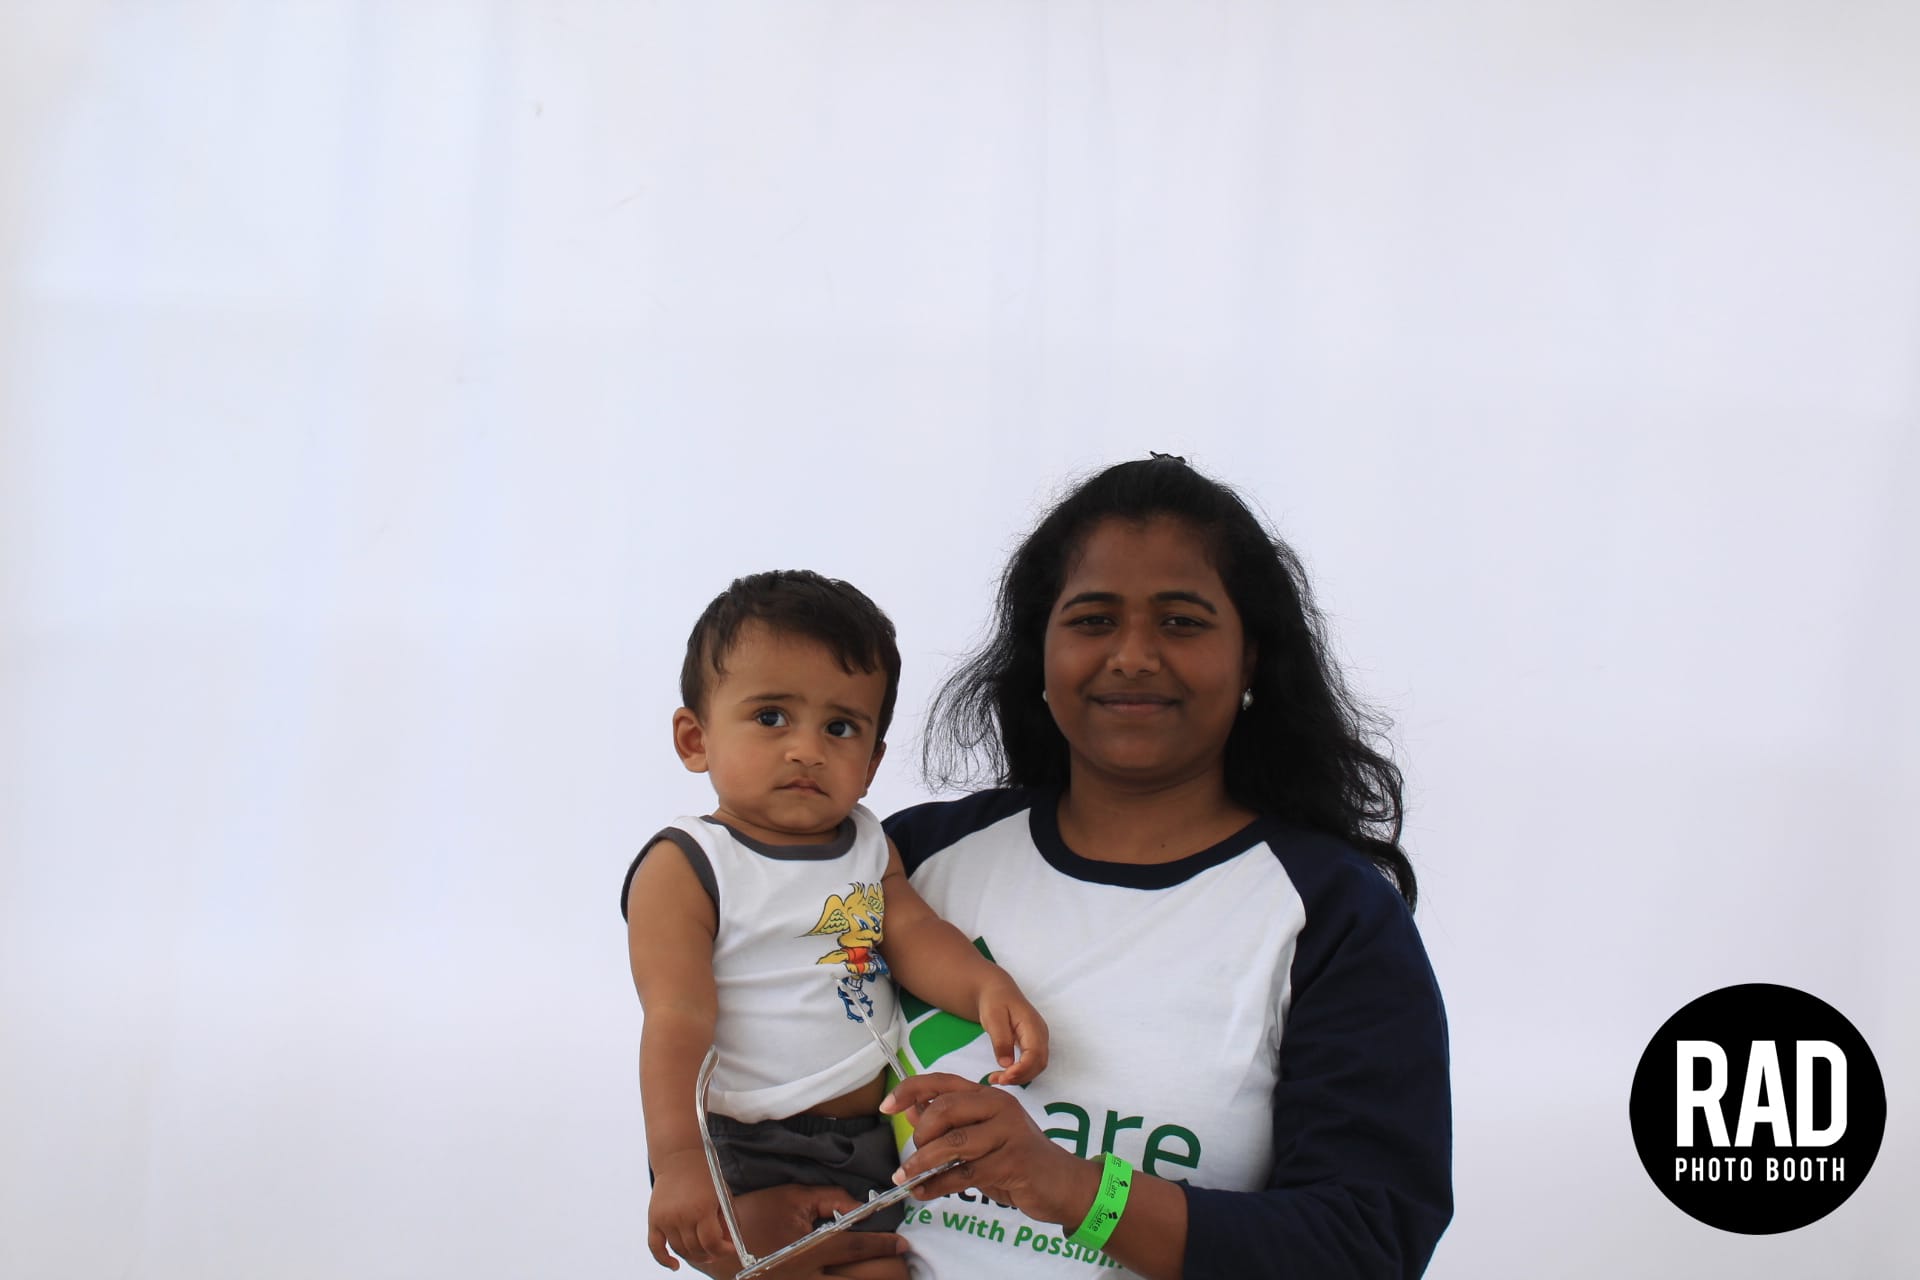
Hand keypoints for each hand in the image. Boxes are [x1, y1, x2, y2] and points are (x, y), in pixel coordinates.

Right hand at [647, 1151, 731, 1271]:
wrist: (679, 1159)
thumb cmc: (704, 1176)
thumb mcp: (723, 1195)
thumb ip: (728, 1221)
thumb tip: (728, 1244)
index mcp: (702, 1208)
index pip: (712, 1243)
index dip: (723, 1251)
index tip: (730, 1249)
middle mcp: (682, 1216)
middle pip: (696, 1249)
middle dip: (711, 1254)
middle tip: (717, 1251)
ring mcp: (666, 1219)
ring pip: (680, 1251)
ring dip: (693, 1257)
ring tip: (703, 1253)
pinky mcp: (654, 1220)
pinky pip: (655, 1248)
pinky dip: (664, 1260)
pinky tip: (675, 1266)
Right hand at [678, 1183, 910, 1279]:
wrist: (715, 1243)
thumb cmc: (753, 1213)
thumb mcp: (792, 1196)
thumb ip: (829, 1198)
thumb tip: (858, 1207)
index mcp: (809, 1250)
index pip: (857, 1249)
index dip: (884, 1246)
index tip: (902, 1244)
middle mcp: (807, 1278)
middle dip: (887, 1271)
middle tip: (902, 1264)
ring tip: (886, 1274)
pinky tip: (853, 1279)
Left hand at [881, 1073, 1094, 1227]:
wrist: (1062, 1184)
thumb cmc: (1018, 1159)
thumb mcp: (983, 1136)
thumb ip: (952, 1124)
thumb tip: (912, 1111)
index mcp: (989, 1095)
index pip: (943, 1081)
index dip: (911, 1090)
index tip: (886, 1107)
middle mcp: (999, 1106)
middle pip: (945, 1109)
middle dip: (920, 1136)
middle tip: (912, 1159)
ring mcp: (1008, 1132)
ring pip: (953, 1144)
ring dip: (923, 1164)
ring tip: (907, 1179)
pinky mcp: (1012, 1161)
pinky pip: (965, 1173)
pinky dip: (939, 1185)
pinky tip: (926, 1192)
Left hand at [977, 977, 1048, 1084]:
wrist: (996, 991)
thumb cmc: (994, 1001)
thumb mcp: (993, 1017)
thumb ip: (1000, 1040)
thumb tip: (1006, 1064)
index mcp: (1033, 1025)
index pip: (1035, 1053)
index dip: (1022, 1069)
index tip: (1004, 1077)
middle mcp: (1040, 1034)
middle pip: (1038, 1063)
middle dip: (1020, 1076)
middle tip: (996, 1080)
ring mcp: (1039, 1040)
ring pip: (1036, 1066)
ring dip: (1019, 1077)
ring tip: (996, 1079)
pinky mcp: (1033, 1044)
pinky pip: (1031, 1063)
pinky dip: (1019, 1073)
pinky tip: (1003, 1074)